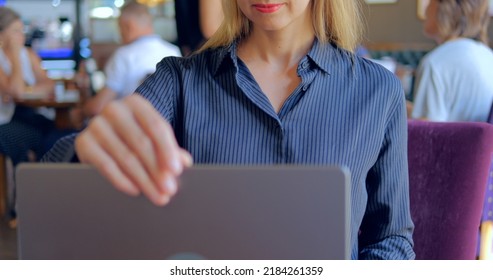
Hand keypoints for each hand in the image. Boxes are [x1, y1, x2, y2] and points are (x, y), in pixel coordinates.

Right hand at [75, 94, 192, 205]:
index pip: (156, 127)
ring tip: (157, 196)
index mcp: (136, 103)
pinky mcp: (83, 142)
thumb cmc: (134, 137)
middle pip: (141, 143)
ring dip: (144, 180)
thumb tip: (185, 162)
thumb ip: (170, 149)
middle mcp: (114, 109)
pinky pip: (106, 165)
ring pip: (126, 157)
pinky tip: (135, 191)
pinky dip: (122, 180)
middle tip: (169, 190)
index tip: (177, 171)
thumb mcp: (153, 138)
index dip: (168, 150)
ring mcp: (96, 125)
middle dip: (157, 170)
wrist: (100, 139)